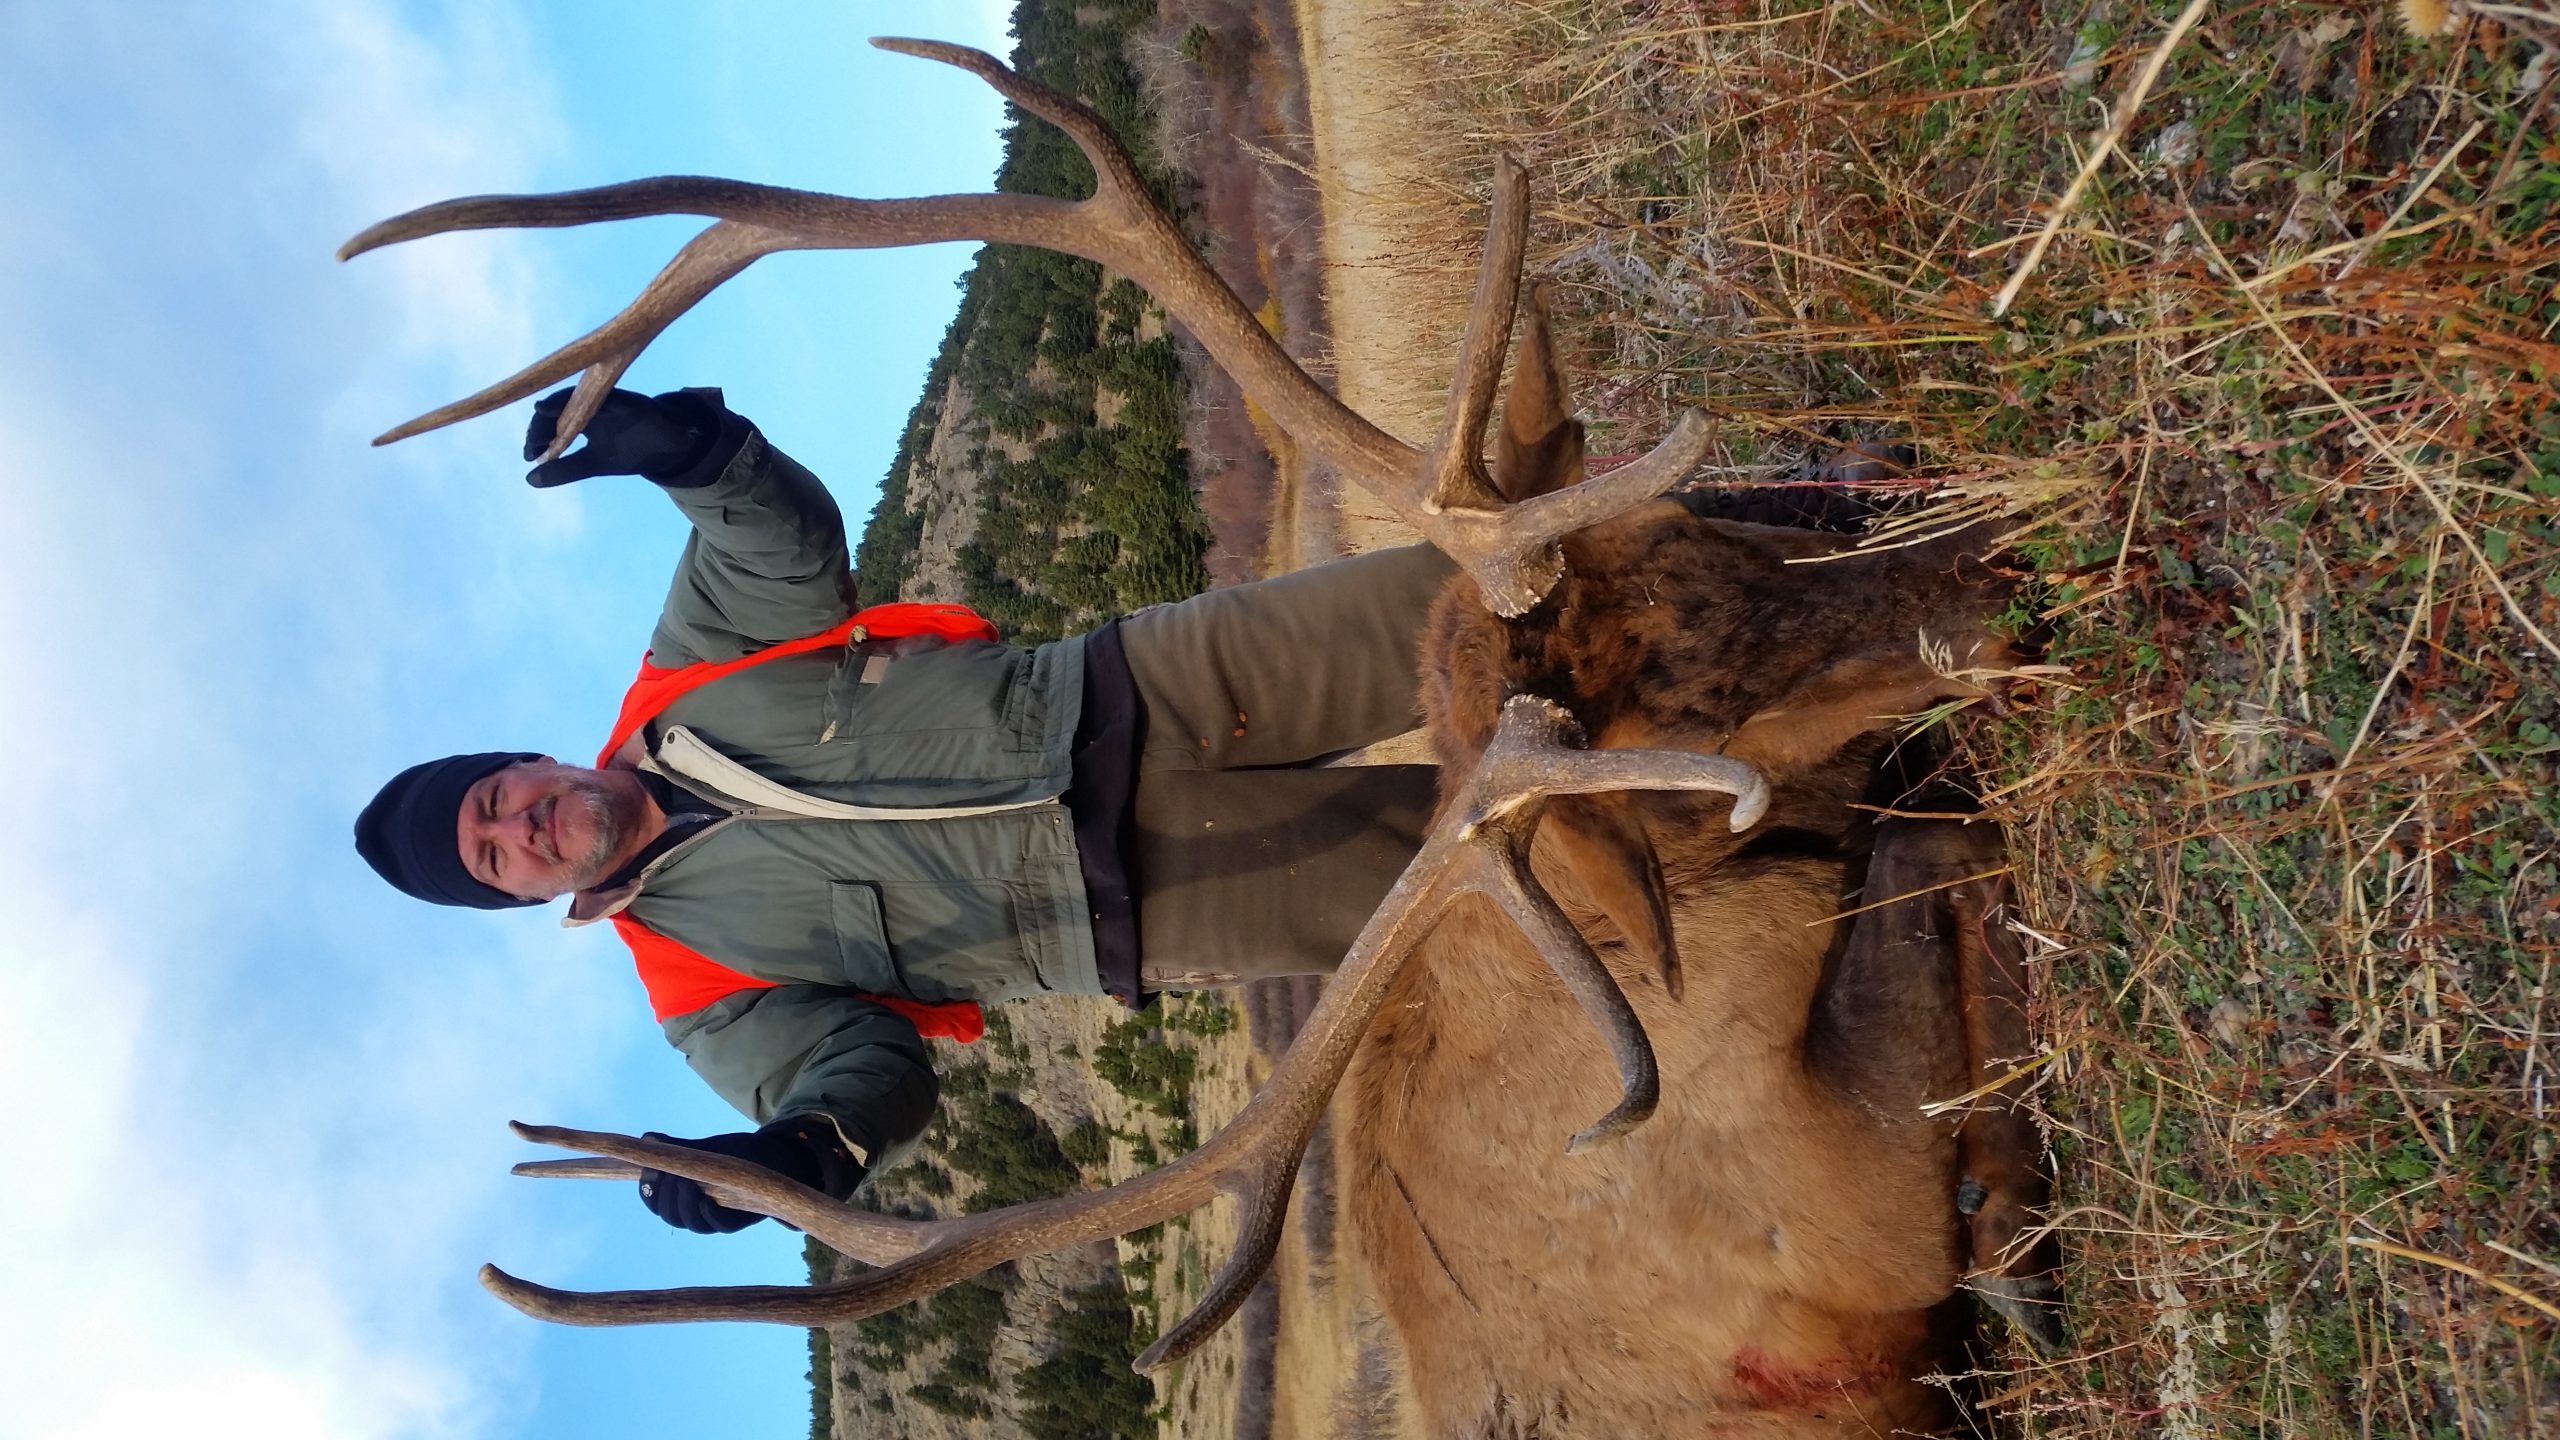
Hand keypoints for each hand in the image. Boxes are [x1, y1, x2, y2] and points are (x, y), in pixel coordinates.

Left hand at [523, 386, 722, 487]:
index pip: (552, 420)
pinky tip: (576, 408)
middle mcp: (591, 406)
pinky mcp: (627, 401)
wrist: (671, 447)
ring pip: (576, 396)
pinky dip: (587, 400)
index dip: (536, 434)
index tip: (528, 454)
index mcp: (581, 419)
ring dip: (556, 405)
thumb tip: (530, 478)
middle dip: (541, 423)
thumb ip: (565, 470)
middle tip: (533, 444)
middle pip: (558, 406)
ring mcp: (609, 401)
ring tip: (539, 415)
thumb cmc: (632, 452)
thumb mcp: (594, 464)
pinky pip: (604, 397)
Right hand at [634, 1127, 824, 1233]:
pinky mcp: (740, 1219)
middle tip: (669, 1174)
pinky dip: (709, 1214)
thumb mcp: (707, 1150)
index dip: (649, 1191)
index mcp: (685, 1197)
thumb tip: (647, 1139)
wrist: (777, 1159)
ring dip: (684, 1205)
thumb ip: (679, 1149)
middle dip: (665, 1196)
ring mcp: (719, 1217)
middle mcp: (699, 1211)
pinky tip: (706, 1200)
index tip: (649, 1172)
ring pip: (692, 1222)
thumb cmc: (739, 1156)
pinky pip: (720, 1225)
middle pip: (671, 1215)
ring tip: (685, 1182)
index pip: (656, 1203)